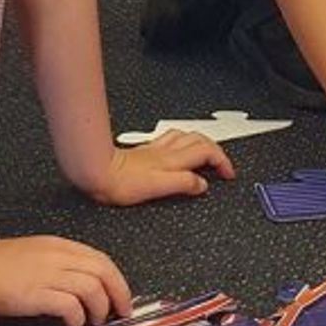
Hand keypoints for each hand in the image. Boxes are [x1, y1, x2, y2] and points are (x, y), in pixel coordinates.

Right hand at [0, 235, 133, 325]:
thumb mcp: (32, 255)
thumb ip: (56, 265)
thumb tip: (79, 288)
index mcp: (58, 246)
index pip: (101, 260)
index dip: (118, 281)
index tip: (121, 298)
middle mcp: (57, 256)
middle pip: (104, 272)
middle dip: (119, 295)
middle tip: (119, 314)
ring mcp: (46, 274)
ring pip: (92, 289)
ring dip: (99, 310)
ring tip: (92, 323)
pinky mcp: (34, 293)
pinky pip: (70, 306)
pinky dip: (77, 319)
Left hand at [81, 131, 234, 204]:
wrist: (97, 173)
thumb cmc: (122, 183)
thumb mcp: (159, 188)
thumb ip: (184, 184)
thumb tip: (202, 184)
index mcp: (173, 160)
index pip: (208, 152)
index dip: (222, 162)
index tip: (228, 174)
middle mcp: (166, 151)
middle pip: (200, 140)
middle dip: (216, 150)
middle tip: (222, 166)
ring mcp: (156, 150)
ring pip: (186, 136)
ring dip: (201, 142)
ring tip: (206, 154)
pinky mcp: (145, 152)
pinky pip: (170, 139)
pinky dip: (182, 142)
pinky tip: (177, 148)